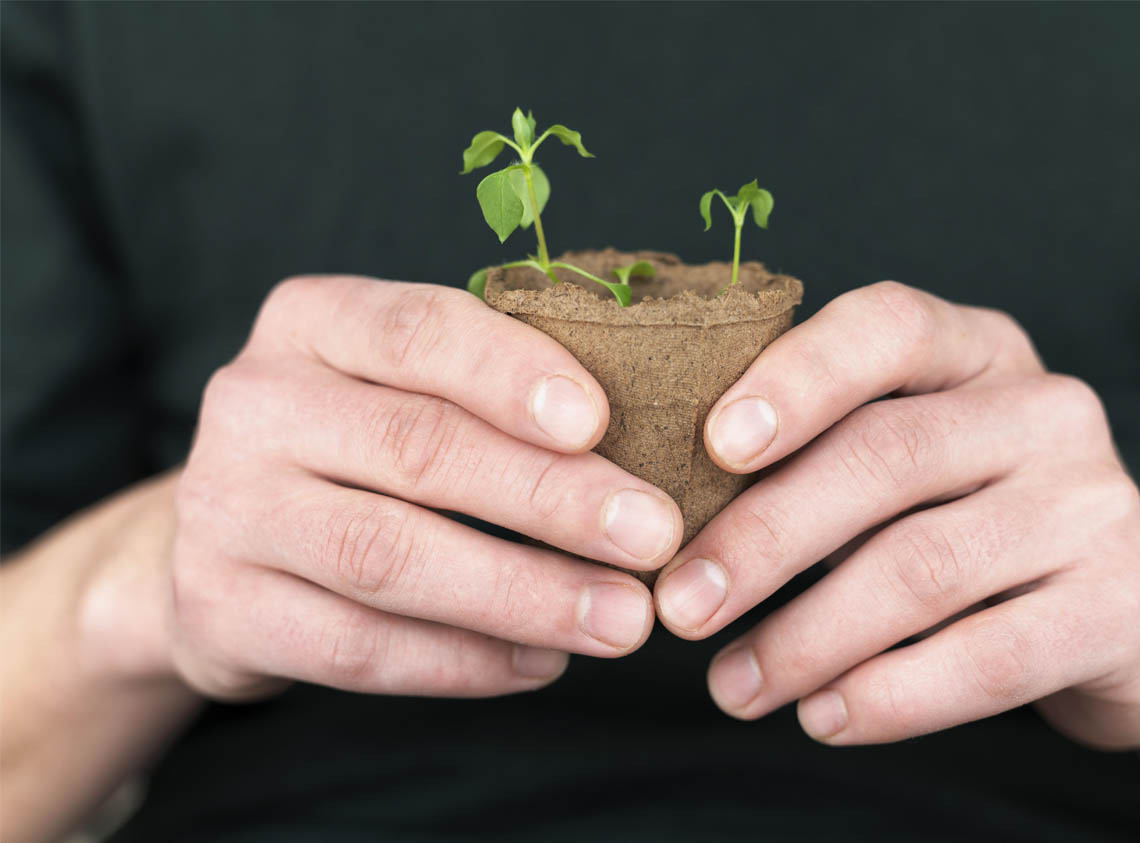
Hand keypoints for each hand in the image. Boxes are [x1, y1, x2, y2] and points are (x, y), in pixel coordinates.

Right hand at [169, 277, 680, 699]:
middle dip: (549, 495)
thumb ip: (488, 394)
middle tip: (653, 535)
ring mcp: (227, 509)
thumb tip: (644, 449)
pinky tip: (542, 661)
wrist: (221, 545)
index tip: (599, 420)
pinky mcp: (222, 609)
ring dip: (520, 592)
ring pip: (387, 556)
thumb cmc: (355, 448)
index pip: (416, 330)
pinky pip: (356, 647)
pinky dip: (463, 661)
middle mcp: (255, 403)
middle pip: (415, 448)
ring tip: (620, 619)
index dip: (508, 373)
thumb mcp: (398, 387)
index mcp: (311, 321)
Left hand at [653, 281, 1139, 747]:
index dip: (797, 378)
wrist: (1119, 613)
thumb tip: (667, 515)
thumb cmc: (963, 521)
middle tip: (681, 606)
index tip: (713, 445)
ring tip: (732, 687)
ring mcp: (1095, 504)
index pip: (886, 328)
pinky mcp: (1121, 605)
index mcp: (976, 350)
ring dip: (807, 637)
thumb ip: (813, 460)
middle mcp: (1046, 409)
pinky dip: (890, 695)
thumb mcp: (902, 464)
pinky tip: (823, 717)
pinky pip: (987, 657)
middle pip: (884, 457)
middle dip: (764, 538)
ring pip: (922, 566)